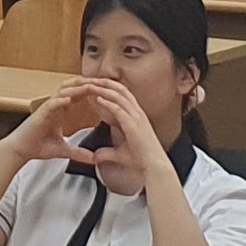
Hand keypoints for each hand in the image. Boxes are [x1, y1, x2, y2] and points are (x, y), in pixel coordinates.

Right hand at [6, 83, 101, 166]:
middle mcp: (54, 105)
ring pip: (63, 92)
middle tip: (102, 82)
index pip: (78, 95)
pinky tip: (69, 99)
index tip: (106, 90)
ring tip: (90, 86)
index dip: (91, 90)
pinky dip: (60, 101)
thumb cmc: (38, 146)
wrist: (20, 150)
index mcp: (60, 110)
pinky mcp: (40, 114)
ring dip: (76, 88)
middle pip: (72, 87)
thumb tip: (93, 159)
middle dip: (86, 84)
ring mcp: (47, 108)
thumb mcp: (63, 150)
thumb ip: (78, 152)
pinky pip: (51, 104)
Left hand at [77, 77, 168, 196]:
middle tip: (91, 78)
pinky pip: (119, 109)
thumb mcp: (120, 155)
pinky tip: (97, 98)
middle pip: (121, 91)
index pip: (123, 96)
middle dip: (106, 83)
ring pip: (119, 97)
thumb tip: (96, 157)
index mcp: (137, 117)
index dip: (110, 88)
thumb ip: (107, 153)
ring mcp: (137, 118)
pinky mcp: (134, 126)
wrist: (154, 167)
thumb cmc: (141, 160)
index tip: (96, 85)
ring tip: (91, 84)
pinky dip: (108, 102)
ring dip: (104, 89)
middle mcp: (138, 114)